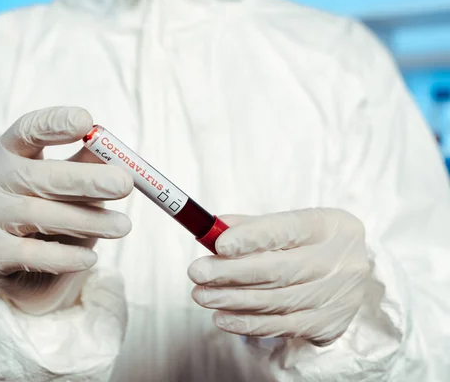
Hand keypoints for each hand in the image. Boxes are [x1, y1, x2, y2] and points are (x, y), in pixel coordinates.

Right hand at [0, 107, 132, 314]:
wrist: (19, 269)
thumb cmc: (49, 212)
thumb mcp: (67, 184)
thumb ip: (87, 165)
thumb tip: (117, 153)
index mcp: (8, 152)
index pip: (27, 130)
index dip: (54, 124)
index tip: (86, 123)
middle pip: (37, 175)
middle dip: (85, 180)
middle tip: (124, 184)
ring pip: (38, 215)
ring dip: (86, 221)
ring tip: (122, 226)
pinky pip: (30, 254)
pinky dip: (64, 256)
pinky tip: (90, 258)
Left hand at [187, 208, 369, 345]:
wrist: (355, 274)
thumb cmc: (313, 243)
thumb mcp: (292, 225)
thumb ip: (253, 227)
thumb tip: (212, 231)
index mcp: (329, 226)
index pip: (287, 230)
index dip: (251, 238)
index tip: (218, 244)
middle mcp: (339, 262)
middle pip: (279, 270)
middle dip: (231, 273)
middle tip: (197, 273)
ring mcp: (336, 297)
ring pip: (276, 302)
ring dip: (232, 300)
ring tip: (201, 294)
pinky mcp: (327, 325)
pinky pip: (280, 327)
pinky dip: (247, 324)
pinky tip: (222, 317)